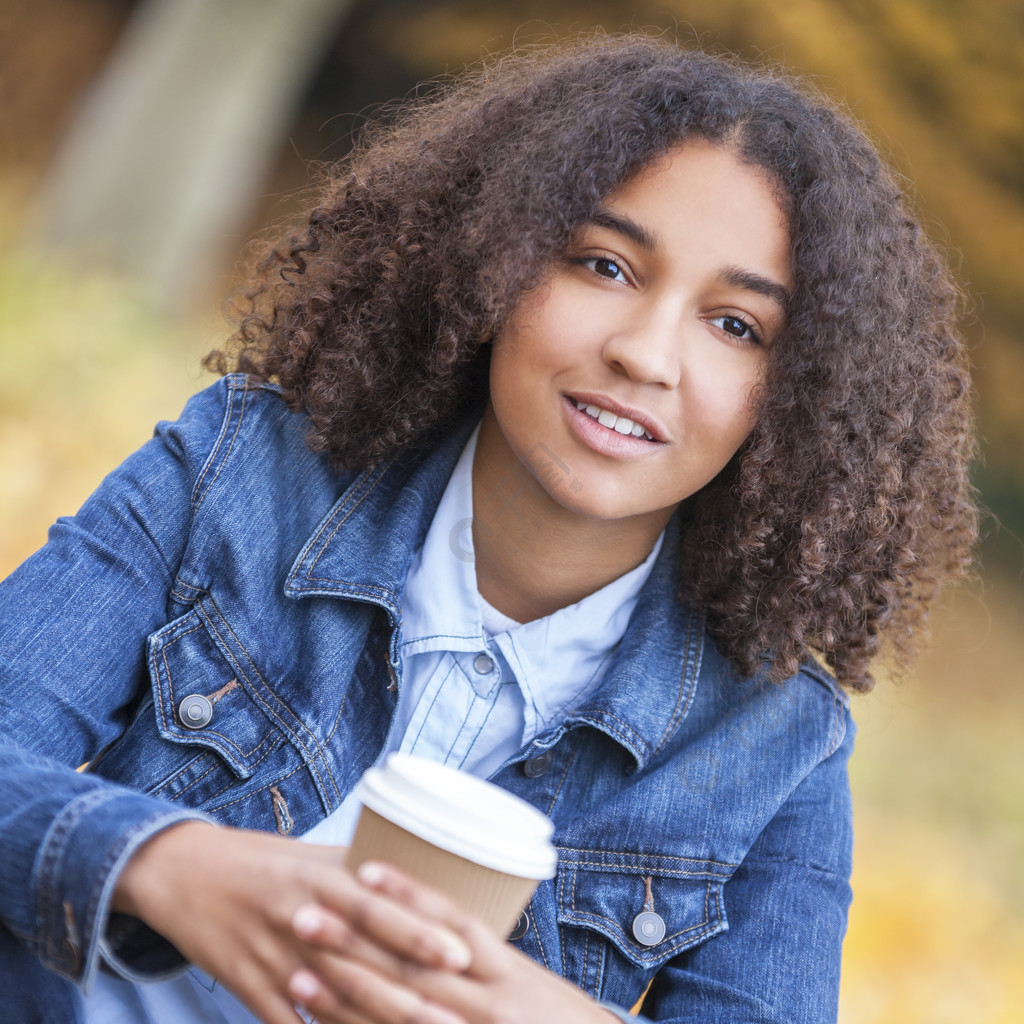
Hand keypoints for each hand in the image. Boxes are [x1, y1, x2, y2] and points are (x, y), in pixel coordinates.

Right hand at [112, 822, 471, 1023]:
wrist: (184, 871)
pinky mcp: (247, 986)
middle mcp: (300, 916)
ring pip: (331, 1000)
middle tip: (459, 1014)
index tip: (463, 953)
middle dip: (413, 990)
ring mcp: (272, 956)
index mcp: (322, 877)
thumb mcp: (315, 855)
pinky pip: (286, 1023)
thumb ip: (365, 871)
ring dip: (375, 1023)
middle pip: (362, 960)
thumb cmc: (264, 860)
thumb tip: (427, 880)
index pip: (379, 907)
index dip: (420, 931)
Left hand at [289, 860, 621, 1023]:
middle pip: (411, 965)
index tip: (361, 869)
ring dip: (343, 997)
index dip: (406, 892)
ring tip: (298, 974)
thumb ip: (479, 960)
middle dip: (353, 941)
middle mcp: (487, 1000)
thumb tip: (431, 927)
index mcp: (505, 968)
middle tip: (303, 913)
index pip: (450, 919)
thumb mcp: (526, 984)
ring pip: (400, 1013)